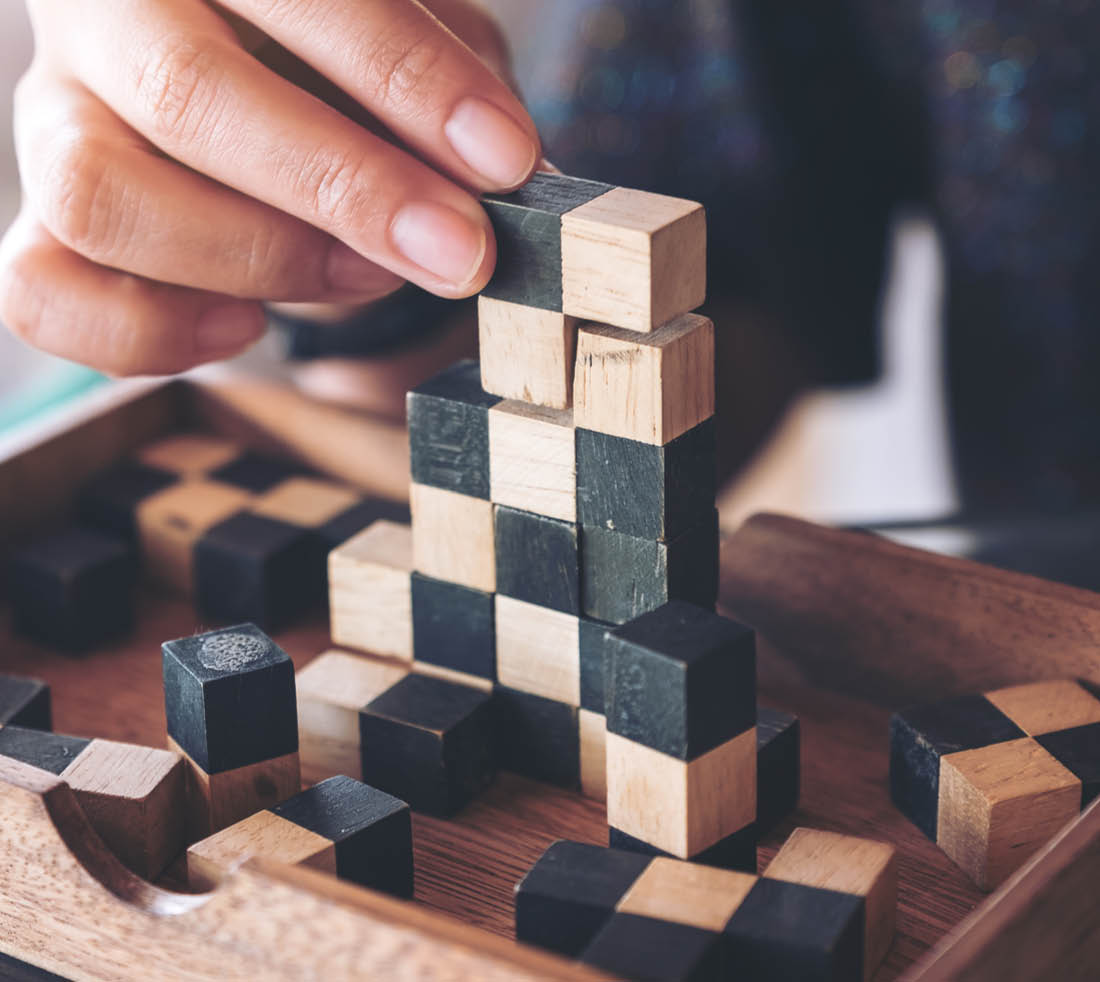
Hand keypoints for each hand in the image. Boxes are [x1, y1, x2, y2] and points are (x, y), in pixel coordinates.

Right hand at [0, 0, 538, 374]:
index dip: (406, 78)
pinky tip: (245, 325)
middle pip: (186, 95)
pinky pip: (43, 295)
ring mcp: (57, 120)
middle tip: (459, 251)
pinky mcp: (42, 223)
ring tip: (368, 277)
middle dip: (345, 189)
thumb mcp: (404, 36)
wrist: (238, 69)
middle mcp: (107, 18)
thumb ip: (449, 76)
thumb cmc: (333, 45)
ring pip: (97, 196)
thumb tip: (509, 168)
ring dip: (257, 259)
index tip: (504, 157)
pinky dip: (149, 333)